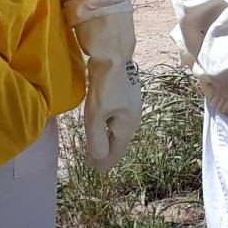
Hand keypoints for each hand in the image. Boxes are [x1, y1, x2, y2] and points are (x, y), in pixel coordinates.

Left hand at [76, 8, 140, 170]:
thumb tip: (99, 159)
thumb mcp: (96, 115)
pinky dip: (109, 129)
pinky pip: (117, 120)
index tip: (96, 171)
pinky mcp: (125, 97)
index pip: (117, 150)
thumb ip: (97, 139)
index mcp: (128, 125)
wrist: (113, 56)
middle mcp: (133, 118)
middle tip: (94, 163)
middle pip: (119, 141)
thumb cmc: (105, 86)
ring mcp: (131, 107)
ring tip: (98, 148)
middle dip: (107, 153)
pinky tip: (104, 126)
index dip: (106, 162)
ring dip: (108, 141)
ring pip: (118, 130)